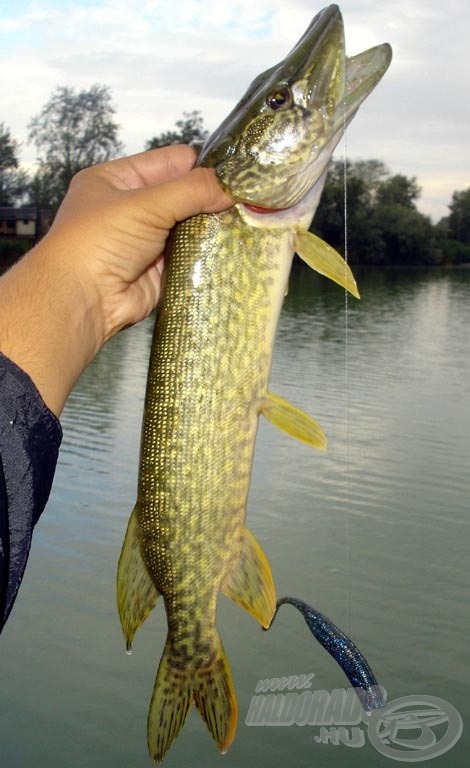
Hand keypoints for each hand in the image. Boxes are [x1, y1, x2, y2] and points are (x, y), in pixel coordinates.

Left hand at [51, 144, 231, 341]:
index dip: (201, 166)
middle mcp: (131, 208)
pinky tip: (231, 247)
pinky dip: (208, 252)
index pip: (170, 162)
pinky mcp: (159, 269)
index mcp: (118, 180)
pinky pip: (191, 255)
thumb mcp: (145, 204)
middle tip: (245, 200)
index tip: (235, 173)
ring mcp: (146, 240)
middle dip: (211, 198)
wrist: (83, 300)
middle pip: (183, 194)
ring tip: (245, 222)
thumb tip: (232, 187)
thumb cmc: (99, 241)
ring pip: (190, 226)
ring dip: (211, 227)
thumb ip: (192, 190)